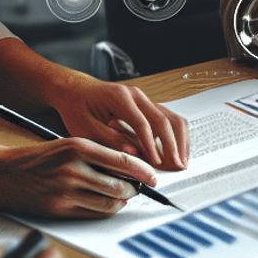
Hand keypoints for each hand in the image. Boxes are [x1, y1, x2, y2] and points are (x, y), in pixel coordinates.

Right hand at [0, 136, 158, 218]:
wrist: (1, 173)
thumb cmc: (36, 158)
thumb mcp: (66, 145)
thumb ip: (95, 154)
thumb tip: (126, 167)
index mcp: (77, 147)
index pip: (121, 159)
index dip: (142, 170)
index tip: (153, 176)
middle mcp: (73, 169)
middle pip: (118, 184)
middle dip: (135, 189)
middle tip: (142, 188)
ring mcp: (65, 191)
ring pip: (108, 201)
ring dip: (122, 201)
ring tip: (126, 196)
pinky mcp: (58, 210)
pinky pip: (92, 213)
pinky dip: (106, 210)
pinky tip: (109, 204)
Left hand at [53, 74, 188, 170]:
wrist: (75, 90)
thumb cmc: (77, 107)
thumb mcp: (85, 127)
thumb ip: (109, 140)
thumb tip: (133, 155)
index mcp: (120, 97)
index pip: (143, 123)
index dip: (152, 145)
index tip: (157, 164)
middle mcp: (136, 95)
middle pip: (164, 119)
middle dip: (173, 145)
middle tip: (178, 166)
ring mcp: (143, 99)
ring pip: (170, 116)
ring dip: (179, 140)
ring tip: (181, 161)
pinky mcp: (145, 105)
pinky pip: (165, 118)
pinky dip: (173, 135)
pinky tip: (174, 151)